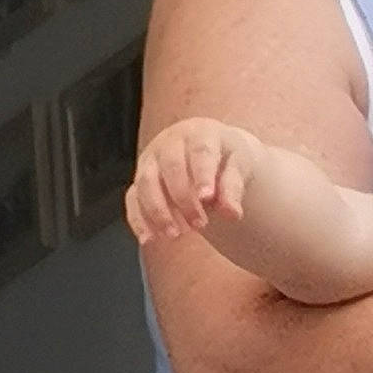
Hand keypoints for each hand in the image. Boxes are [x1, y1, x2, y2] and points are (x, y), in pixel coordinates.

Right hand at [125, 118, 264, 245]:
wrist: (211, 154)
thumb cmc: (227, 160)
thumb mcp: (240, 167)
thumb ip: (234, 188)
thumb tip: (232, 213)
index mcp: (200, 134)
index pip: (200, 151)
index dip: (202, 174)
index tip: (207, 198)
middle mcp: (170, 143)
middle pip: (170, 167)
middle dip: (182, 198)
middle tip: (200, 225)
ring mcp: (151, 160)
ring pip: (146, 183)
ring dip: (158, 211)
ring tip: (176, 235)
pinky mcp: (140, 180)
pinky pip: (132, 198)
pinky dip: (138, 219)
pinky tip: (149, 239)